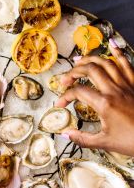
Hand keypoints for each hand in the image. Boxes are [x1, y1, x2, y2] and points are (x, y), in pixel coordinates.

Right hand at [56, 39, 133, 155]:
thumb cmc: (131, 141)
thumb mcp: (104, 143)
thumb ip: (82, 139)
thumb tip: (66, 134)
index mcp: (104, 104)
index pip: (78, 92)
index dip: (65, 96)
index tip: (60, 105)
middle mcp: (114, 89)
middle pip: (90, 70)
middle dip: (74, 72)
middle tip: (66, 79)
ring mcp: (126, 84)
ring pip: (106, 62)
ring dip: (90, 59)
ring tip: (79, 61)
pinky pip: (126, 63)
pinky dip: (118, 53)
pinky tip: (111, 44)